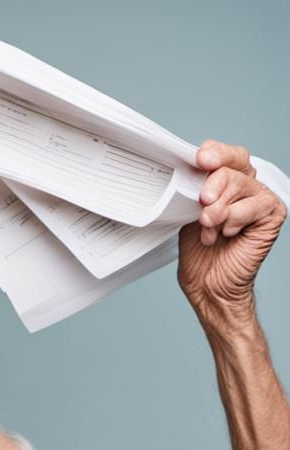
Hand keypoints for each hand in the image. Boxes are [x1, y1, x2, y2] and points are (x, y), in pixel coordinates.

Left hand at [178, 140, 285, 316]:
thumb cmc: (199, 253)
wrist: (209, 285)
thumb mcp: (188, 215)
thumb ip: (192, 192)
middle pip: (231, 167)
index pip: (224, 155)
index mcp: (225, 182)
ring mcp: (260, 198)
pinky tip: (227, 234)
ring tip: (209, 228)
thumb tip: (189, 173)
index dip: (213, 153)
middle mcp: (245, 186)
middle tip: (202, 206)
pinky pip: (253, 205)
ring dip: (218, 209)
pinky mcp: (272, 214)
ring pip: (240, 184)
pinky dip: (234, 219)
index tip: (200, 160)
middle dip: (212, 186)